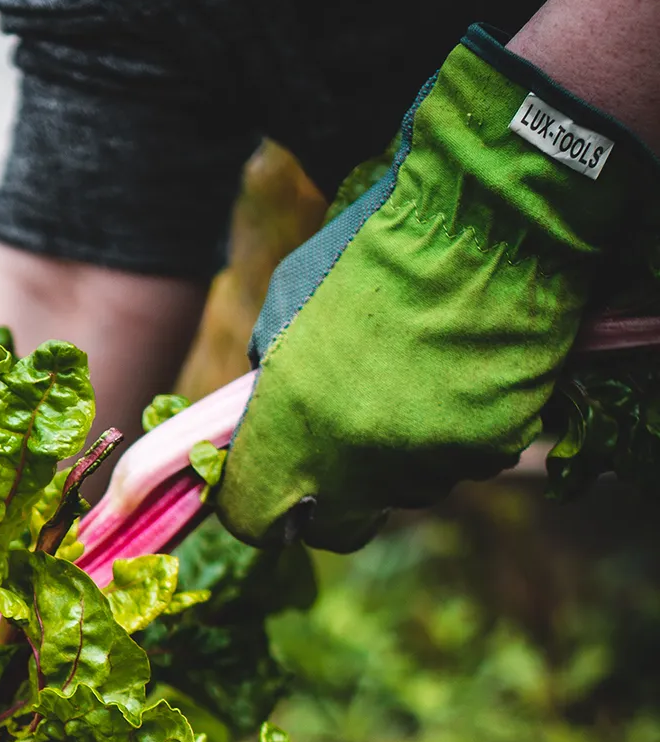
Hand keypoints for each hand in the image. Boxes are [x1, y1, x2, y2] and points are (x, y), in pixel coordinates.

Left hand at [217, 25, 659, 551]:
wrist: (481, 215)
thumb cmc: (371, 249)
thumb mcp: (285, 310)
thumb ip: (272, 384)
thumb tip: (267, 427)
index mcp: (292, 429)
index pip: (253, 518)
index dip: (258, 505)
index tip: (270, 487)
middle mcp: (356, 464)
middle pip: (338, 526)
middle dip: (334, 500)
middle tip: (345, 447)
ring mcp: (428, 464)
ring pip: (406, 490)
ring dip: (402, 456)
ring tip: (416, 378)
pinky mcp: (489, 451)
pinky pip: (464, 461)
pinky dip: (460, 431)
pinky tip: (462, 371)